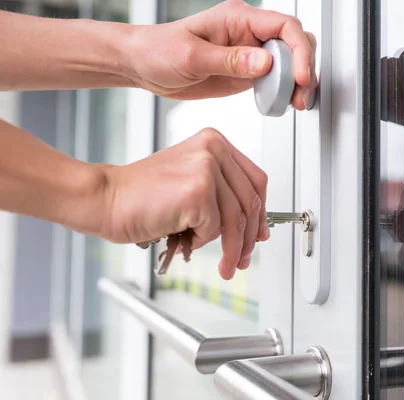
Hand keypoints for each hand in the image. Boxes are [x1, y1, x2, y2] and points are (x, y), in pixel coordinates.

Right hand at [100, 128, 268, 279]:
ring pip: (236, 219)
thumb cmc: (141, 196)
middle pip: (250, 201)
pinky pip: (215, 229)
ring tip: (226, 265)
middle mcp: (213, 149)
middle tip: (243, 258)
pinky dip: (201, 241)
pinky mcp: (199, 190)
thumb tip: (254, 225)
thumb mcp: (190, 183)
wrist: (106, 200)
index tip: (259, 233)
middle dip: (249, 237)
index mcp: (214, 142)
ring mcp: (207, 167)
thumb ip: (223, 195)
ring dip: (232, 249)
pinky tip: (185, 239)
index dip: (261, 211)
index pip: (255, 180)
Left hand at [125, 0, 316, 109]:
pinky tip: (283, 103)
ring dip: (298, 83)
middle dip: (305, 68)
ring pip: (290, 62)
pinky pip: (276, 78)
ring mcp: (250, 53)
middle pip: (294, 42)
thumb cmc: (158, 50)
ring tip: (296, 103)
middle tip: (300, 95)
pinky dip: (285, 91)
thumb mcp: (192, 56)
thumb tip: (265, 63)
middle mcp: (248, 33)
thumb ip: (230, 60)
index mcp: (238, 18)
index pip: (284, 26)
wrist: (143, 65)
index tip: (300, 77)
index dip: (299, 51)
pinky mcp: (246, 72)